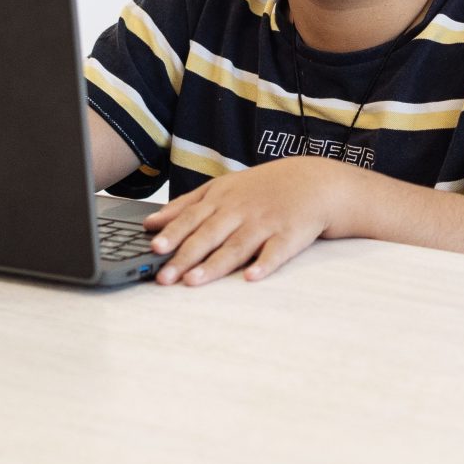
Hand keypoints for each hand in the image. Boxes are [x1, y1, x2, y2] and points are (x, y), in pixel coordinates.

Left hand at [141, 157, 353, 285]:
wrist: (312, 182)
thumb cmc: (261, 188)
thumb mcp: (222, 188)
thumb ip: (186, 205)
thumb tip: (151, 223)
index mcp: (222, 199)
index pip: (192, 218)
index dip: (173, 233)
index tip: (153, 248)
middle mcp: (240, 211)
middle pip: (209, 235)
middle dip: (185, 256)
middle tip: (164, 277)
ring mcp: (265, 223)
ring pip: (236, 246)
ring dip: (215, 265)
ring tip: (194, 281)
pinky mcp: (289, 236)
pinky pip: (275, 252)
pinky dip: (264, 264)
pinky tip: (251, 277)